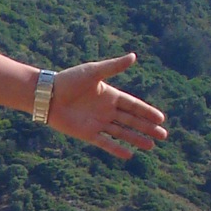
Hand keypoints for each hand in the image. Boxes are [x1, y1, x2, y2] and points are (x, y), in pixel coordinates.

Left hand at [48, 55, 166, 158]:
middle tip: (164, 135)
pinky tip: (129, 154)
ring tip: (152, 145)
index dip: (147, 112)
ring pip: (121, 132)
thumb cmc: (68, 80)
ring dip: (136, 138)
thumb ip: (114, 67)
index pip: (133, 106)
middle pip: (131, 121)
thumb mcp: (93, 72)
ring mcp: (97, 122)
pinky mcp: (87, 133)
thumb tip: (134, 56)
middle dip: (147, 128)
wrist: (47, 95)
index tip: (161, 119)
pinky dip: (117, 148)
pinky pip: (105, 142)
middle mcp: (106, 110)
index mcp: (109, 95)